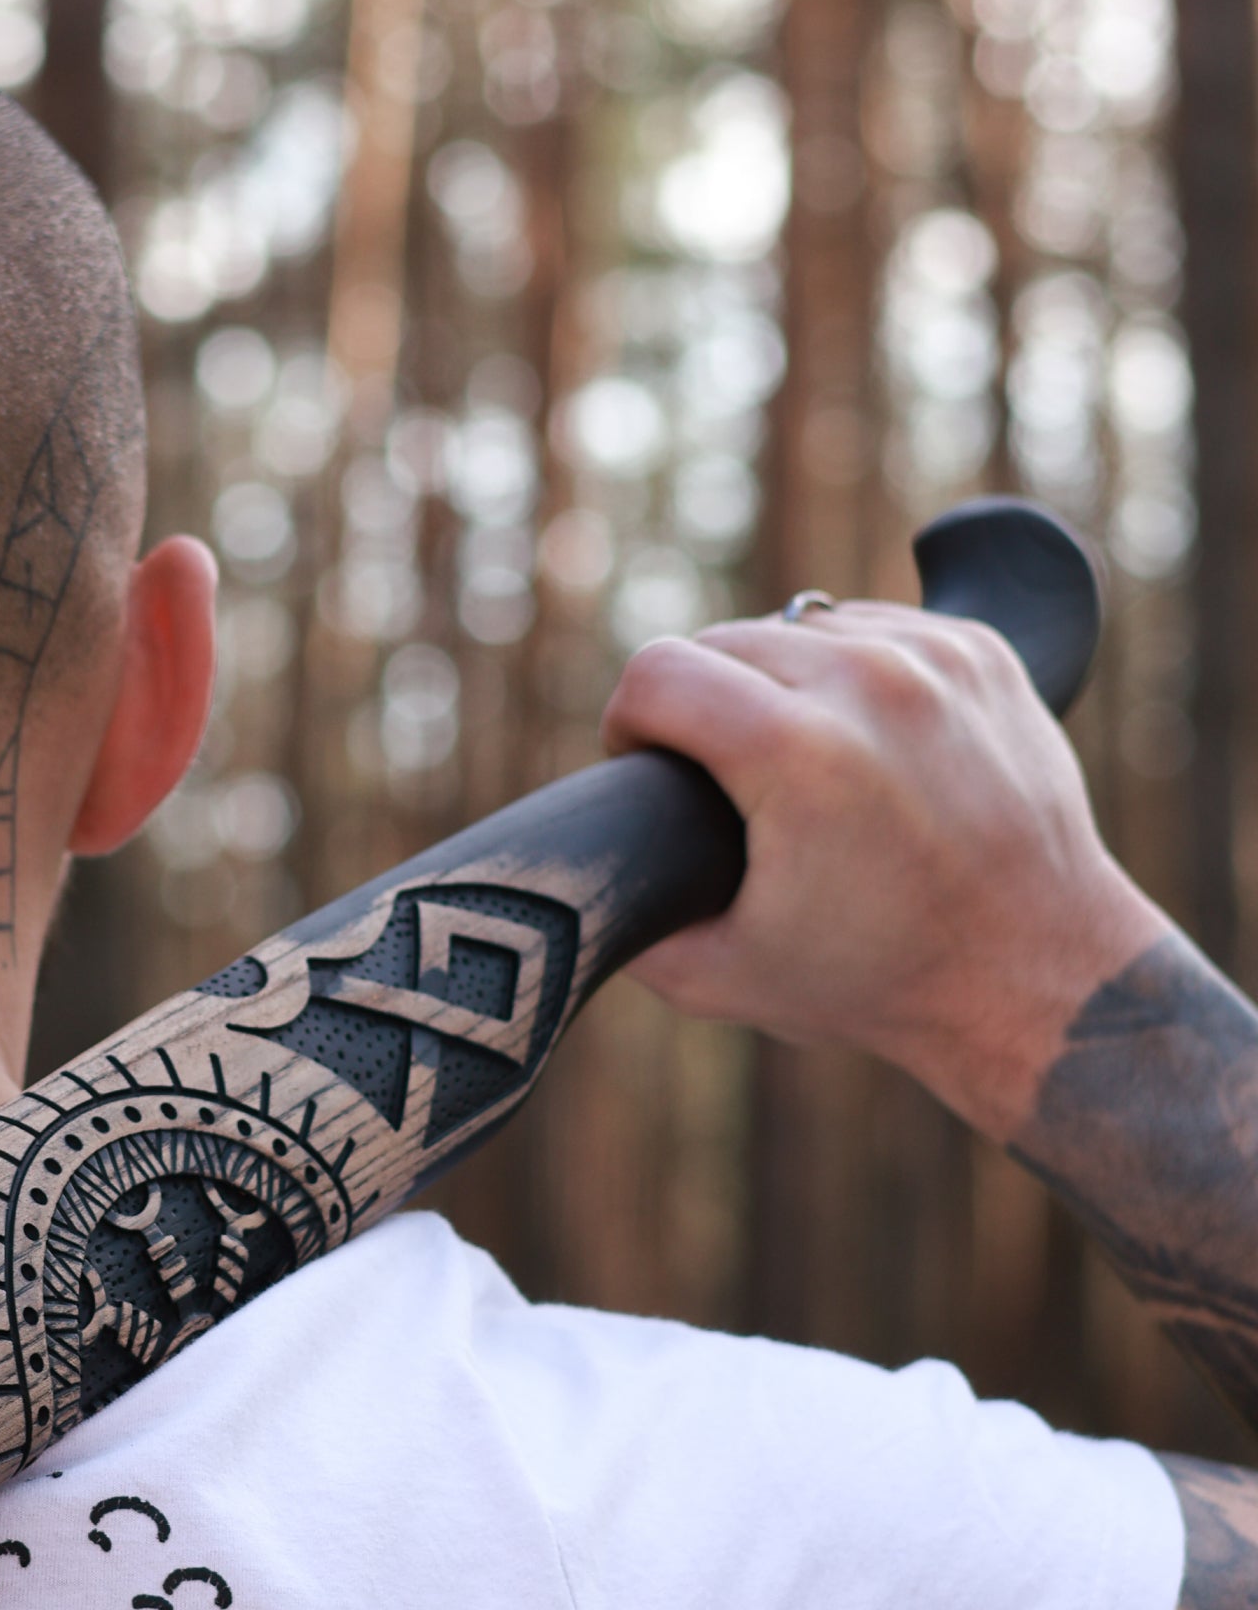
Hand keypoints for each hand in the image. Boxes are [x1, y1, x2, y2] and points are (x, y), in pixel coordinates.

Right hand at [599, 600, 1171, 1138]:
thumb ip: (627, 920)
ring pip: (792, 627)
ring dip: (772, 681)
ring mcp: (934, 659)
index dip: (629, 726)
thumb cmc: (880, 983)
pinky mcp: (979, 651)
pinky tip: (858, 739)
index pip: (655, 673)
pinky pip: (868, 627)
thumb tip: (571, 882)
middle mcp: (869, 685)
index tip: (645, 764)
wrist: (1039, 977)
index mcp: (798, 755)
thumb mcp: (720, 976)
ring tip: (793, 759)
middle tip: (721, 779)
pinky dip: (846, 672)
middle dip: (699, 706)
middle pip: (718, 642)